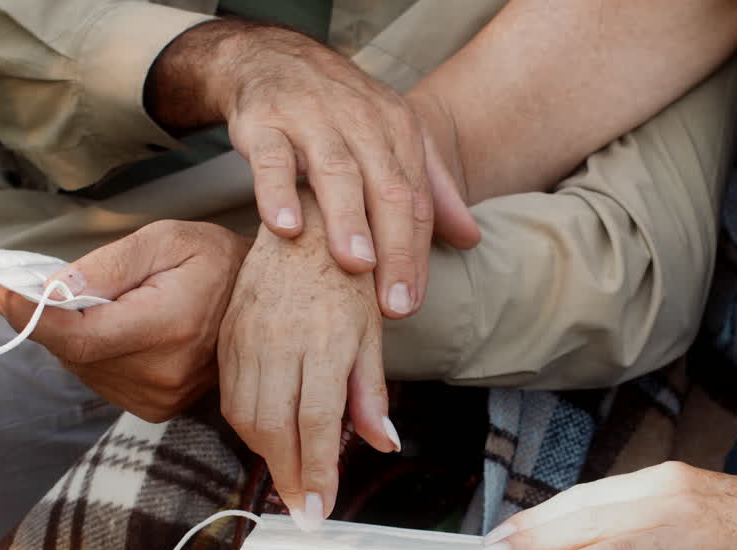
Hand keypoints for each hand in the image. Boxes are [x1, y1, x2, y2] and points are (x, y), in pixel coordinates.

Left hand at [0, 220, 249, 421]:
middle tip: (53, 284)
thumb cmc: (214, 259)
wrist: (260, 300)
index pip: (79, 336)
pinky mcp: (159, 408)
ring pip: (83, 368)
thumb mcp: (163, 240)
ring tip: (108, 304)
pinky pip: (101, 381)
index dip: (31, 317)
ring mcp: (163, 397)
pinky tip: (120, 330)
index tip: (0, 293)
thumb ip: (106, 266)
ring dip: (76, 336)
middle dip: (54, 318)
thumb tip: (51, 291)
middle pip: (73, 352)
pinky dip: (95, 354)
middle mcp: (164, 373)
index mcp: (168, 326)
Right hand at [146, 20, 479, 319]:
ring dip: (347, 220)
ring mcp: (312, 120)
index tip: (411, 302)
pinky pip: (272, 160)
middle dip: (395, 248)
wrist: (272, 58)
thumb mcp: (390, 141)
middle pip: (387, 189)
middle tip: (394, 304)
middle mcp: (362, 122)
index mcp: (399, 130)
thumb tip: (471, 240)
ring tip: (356, 265)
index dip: (417, 254)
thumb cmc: (339, 113)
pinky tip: (285, 228)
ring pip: (335, 173)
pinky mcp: (264, 122)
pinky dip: (278, 192)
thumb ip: (430, 190)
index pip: (416, 200)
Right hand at [218, 193, 398, 530]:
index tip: (321, 510)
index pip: (318, 422)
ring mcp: (248, 337)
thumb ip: (371, 391)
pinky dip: (248, 427)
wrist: (303, 224)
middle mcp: (280, 341)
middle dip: (290, 477)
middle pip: (275, 428)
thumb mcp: (371, 331)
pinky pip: (230, 395)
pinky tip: (269, 438)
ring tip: (291, 476)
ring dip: (267, 456)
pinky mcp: (228, 335)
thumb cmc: (347, 278)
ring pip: (246, 417)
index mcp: (324, 340)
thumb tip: (384, 443)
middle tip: (304, 510)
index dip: (317, 472)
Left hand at [474, 462, 736, 549]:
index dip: (535, 519)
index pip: (581, 498)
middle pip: (586, 522)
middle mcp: (668, 501)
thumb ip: (634, 512)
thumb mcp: (685, 498)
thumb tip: (574, 534)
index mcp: (658, 480)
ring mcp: (689, 537)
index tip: (498, 536)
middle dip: (531, 543)